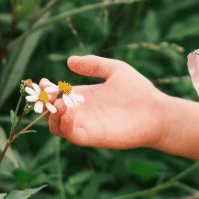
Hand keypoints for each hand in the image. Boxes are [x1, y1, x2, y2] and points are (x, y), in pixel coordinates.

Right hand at [45, 55, 166, 150]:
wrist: (156, 111)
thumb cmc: (138, 90)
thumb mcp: (115, 70)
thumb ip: (94, 64)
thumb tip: (69, 61)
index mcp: (83, 95)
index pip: (56, 95)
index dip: (46, 89)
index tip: (43, 82)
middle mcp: (81, 111)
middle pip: (52, 111)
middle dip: (44, 102)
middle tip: (49, 93)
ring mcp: (86, 125)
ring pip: (57, 126)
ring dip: (52, 116)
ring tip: (60, 104)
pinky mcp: (93, 137)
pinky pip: (72, 136)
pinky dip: (64, 128)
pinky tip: (68, 115)